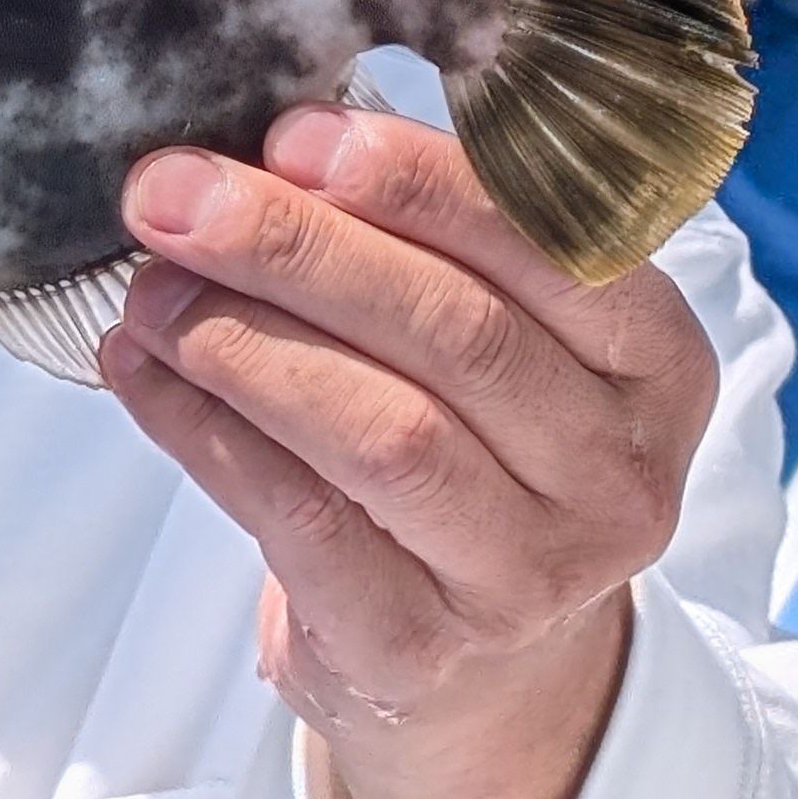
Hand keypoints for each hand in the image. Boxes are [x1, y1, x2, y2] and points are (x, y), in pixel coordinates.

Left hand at [98, 106, 715, 798]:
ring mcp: (528, 576)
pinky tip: (142, 371)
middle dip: (296, 248)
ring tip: (149, 288)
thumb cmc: (468, 442)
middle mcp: (616, 475)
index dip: (422, 184)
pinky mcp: (419, 648)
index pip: (556, 249)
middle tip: (173, 195)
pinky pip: (300, 521)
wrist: (472, 664)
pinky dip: (203, 431)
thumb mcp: (492, 331)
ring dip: (241, 342)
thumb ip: (420, 238)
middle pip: (455, 335)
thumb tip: (271, 147)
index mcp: (655, 363)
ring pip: (381, 433)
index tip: (295, 133)